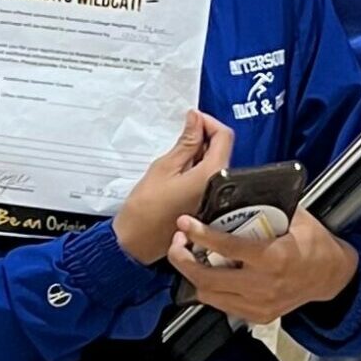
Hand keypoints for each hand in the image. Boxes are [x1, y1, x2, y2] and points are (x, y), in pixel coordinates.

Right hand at [113, 111, 233, 264]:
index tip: (191, 120)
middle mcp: (221, 186)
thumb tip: (196, 118)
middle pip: (222, 149)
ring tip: (177, 155)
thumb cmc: (145, 207)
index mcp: (212, 174)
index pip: (224, 136)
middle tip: (181, 136)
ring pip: (216, 162)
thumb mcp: (164, 167)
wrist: (137, 242)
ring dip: (200, 152)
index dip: (209, 122)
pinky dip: (198, 168)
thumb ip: (186, 142)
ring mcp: (216, 198)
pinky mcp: (209, 205)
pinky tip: (180, 170)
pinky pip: (210, 178)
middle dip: (204, 136)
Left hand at [169, 208, 359, 325]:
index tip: (185, 223)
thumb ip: (270, 207)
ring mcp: (259, 304)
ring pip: (209, 296)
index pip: (226, 247)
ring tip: (189, 257)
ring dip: (193, 276)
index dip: (200, 234)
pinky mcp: (258, 315)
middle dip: (184, 260)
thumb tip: (242, 191)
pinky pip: (223, 305)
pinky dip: (210, 290)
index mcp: (273, 258)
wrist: (332, 277)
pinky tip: (209, 274)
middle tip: (178, 243)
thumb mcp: (298, 219)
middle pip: (207, 278)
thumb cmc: (316, 246)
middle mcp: (264, 285)